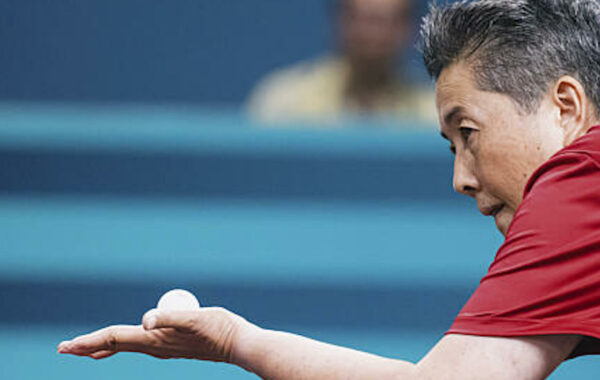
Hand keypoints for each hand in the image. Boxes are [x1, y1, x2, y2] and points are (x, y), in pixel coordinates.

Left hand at [57, 307, 254, 361]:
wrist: (238, 345)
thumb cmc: (219, 329)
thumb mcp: (195, 318)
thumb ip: (169, 318)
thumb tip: (145, 320)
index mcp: (154, 340)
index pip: (114, 338)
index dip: (89, 340)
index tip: (66, 346)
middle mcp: (154, 347)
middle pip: (113, 346)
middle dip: (86, 347)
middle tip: (63, 348)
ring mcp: (162, 348)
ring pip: (123, 347)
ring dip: (101, 346)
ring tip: (82, 349)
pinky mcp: (170, 345)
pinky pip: (137, 345)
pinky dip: (120, 345)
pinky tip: (121, 343)